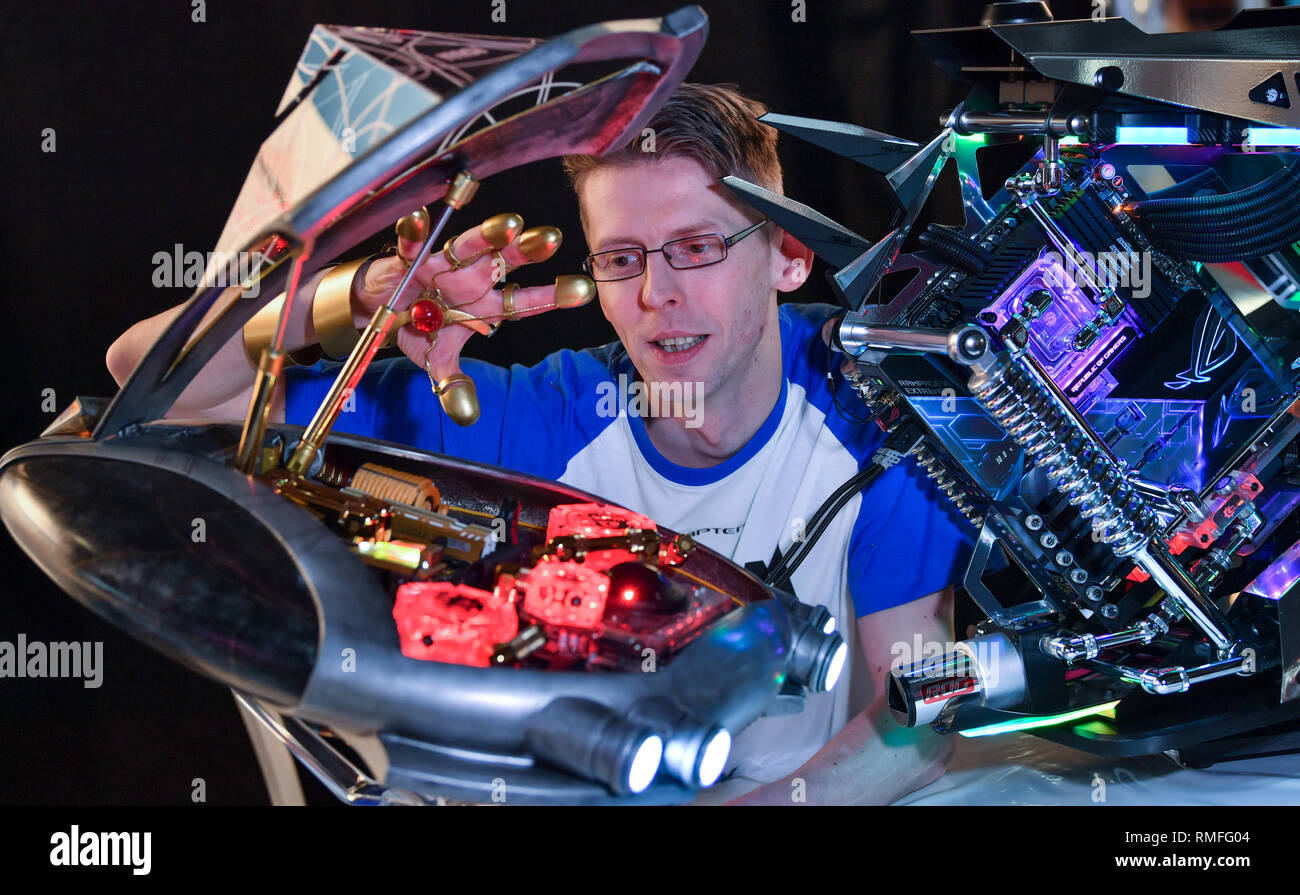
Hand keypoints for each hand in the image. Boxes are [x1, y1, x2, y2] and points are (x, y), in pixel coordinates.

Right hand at [350, 211, 592, 390]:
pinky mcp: (410, 256)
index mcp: (485, 305)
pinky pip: (412, 243)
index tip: (583, 290)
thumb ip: (453, 383)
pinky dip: (414, 233)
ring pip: (468, 247)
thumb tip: (467, 415)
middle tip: (553, 240)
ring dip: (487, 236)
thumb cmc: (420, 328)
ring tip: (510, 224)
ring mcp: (443, 265)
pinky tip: (419, 221)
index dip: (552, 297)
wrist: (380, 308)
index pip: (524, 301)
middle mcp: (471, 279)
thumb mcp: (437, 360)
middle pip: (504, 263)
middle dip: (527, 252)